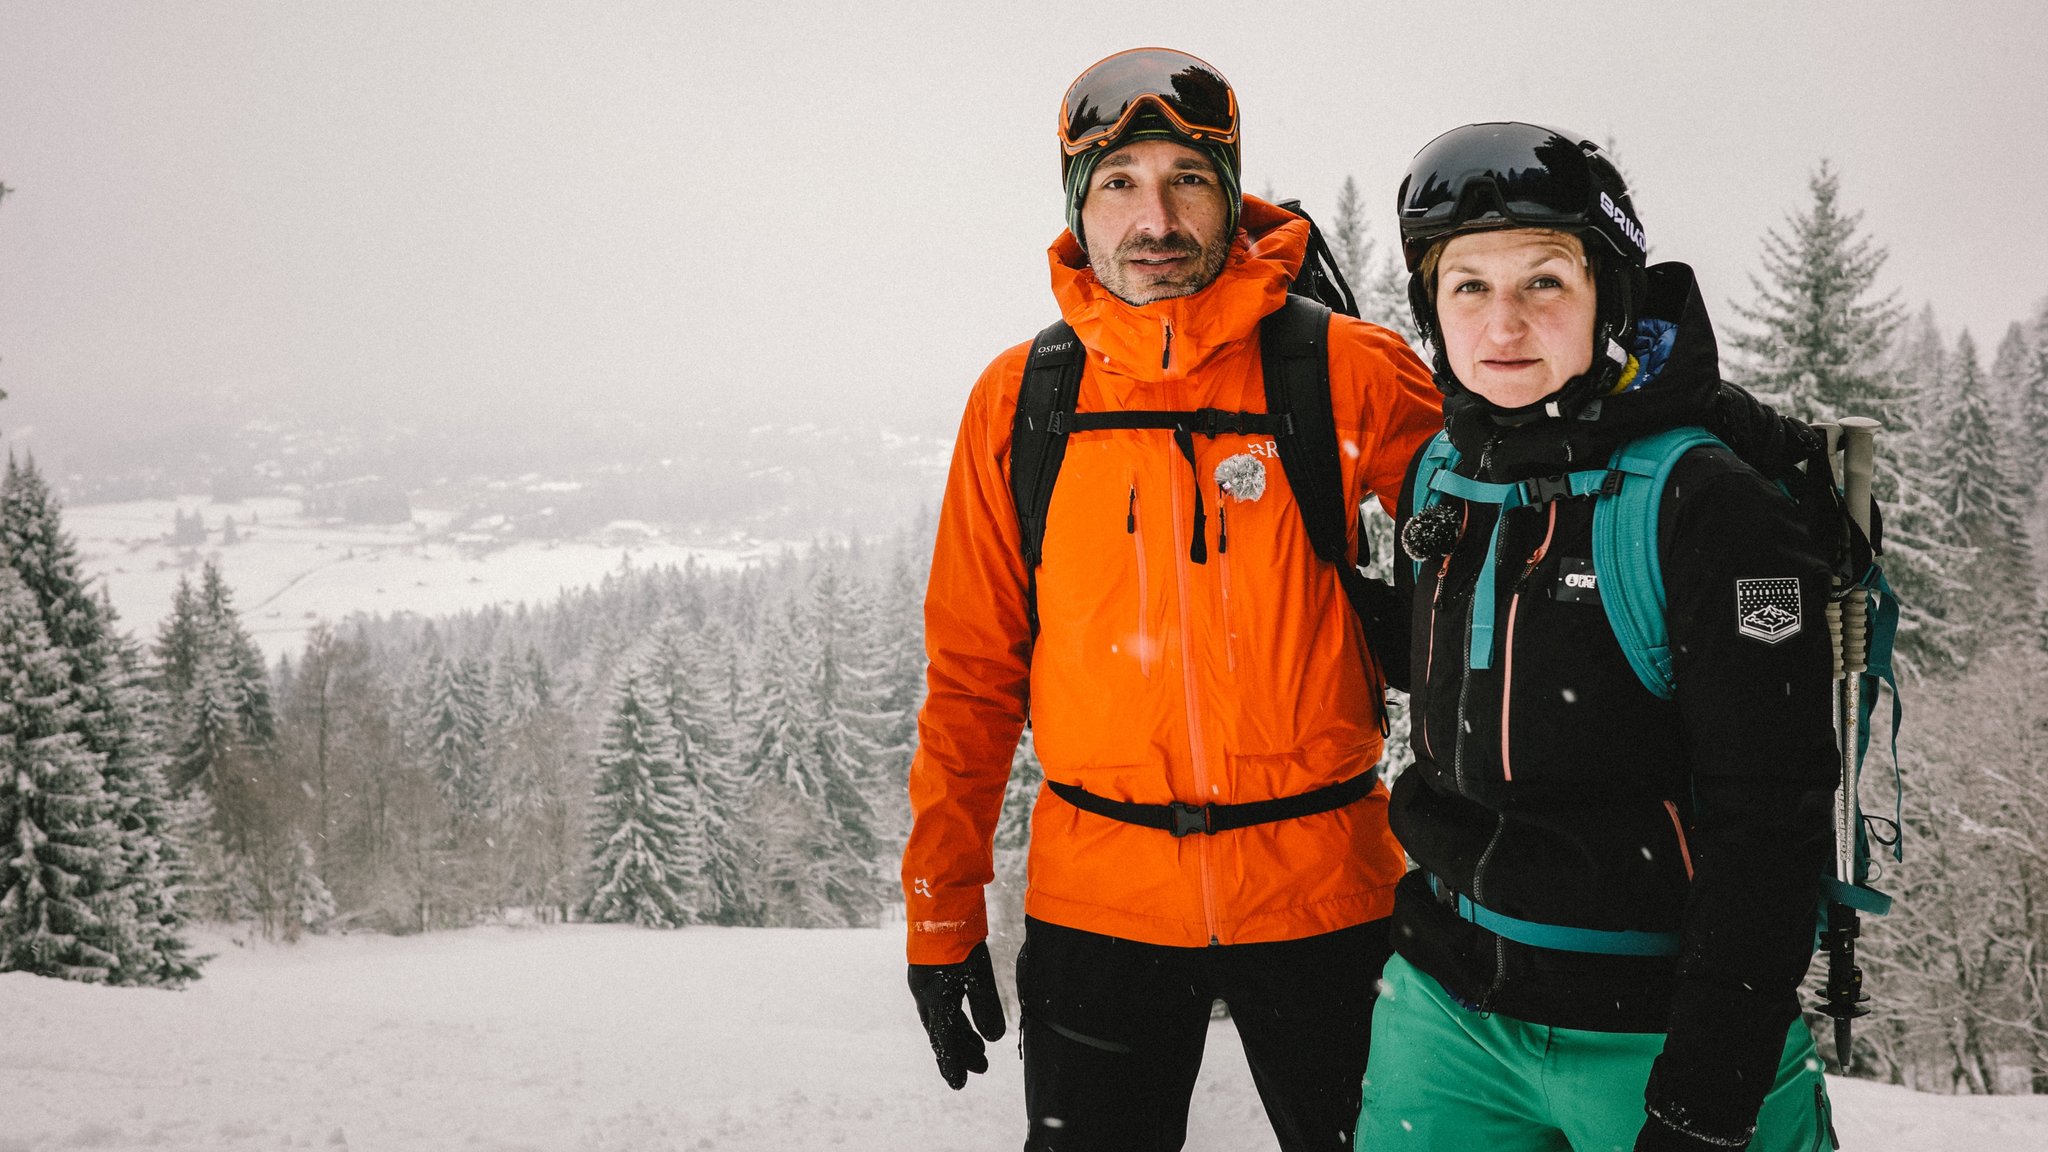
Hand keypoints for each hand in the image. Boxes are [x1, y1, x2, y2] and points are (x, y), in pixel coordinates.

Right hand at [907, 941, 1006, 1088]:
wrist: (938, 908)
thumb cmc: (959, 942)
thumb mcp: (978, 975)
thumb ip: (986, 1007)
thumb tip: (994, 1038)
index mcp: (934, 1000)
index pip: (944, 1041)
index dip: (952, 1064)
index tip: (959, 1085)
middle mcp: (926, 996)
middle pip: (944, 1034)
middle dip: (962, 1052)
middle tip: (982, 1068)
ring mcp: (926, 985)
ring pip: (944, 1020)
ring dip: (962, 1037)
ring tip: (981, 1050)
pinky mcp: (932, 974)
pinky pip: (943, 1007)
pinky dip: (958, 1020)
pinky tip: (971, 1025)